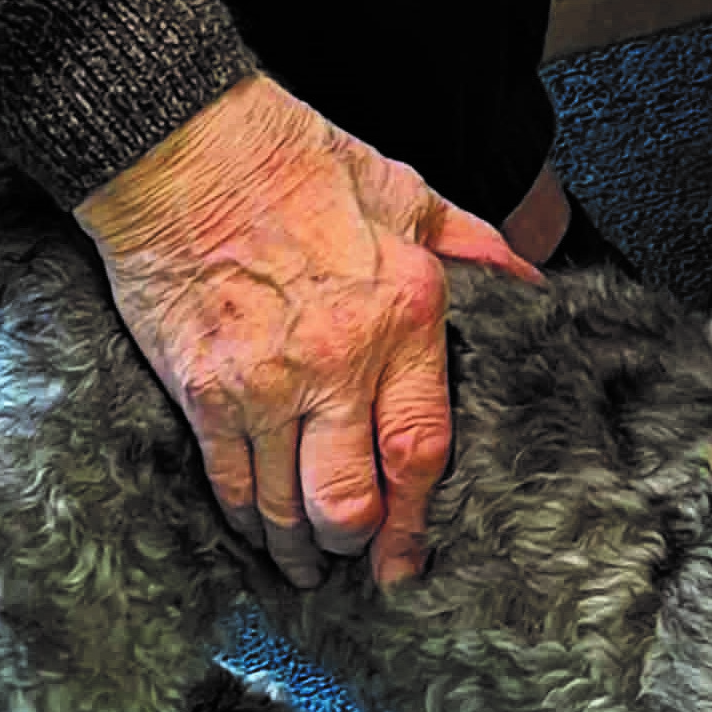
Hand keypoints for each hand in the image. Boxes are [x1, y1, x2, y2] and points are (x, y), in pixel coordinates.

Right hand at [75, 75, 532, 588]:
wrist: (184, 147)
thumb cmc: (292, 159)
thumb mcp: (403, 191)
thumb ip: (470, 243)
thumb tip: (527, 279)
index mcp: (401, 316)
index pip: (422, 450)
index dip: (417, 520)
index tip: (412, 556)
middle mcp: (336, 363)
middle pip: (350, 503)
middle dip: (355, 544)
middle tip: (357, 556)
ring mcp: (264, 383)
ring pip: (286, 508)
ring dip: (296, 548)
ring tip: (303, 564)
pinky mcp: (203, 389)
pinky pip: (227, 481)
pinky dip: (243, 517)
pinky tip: (253, 528)